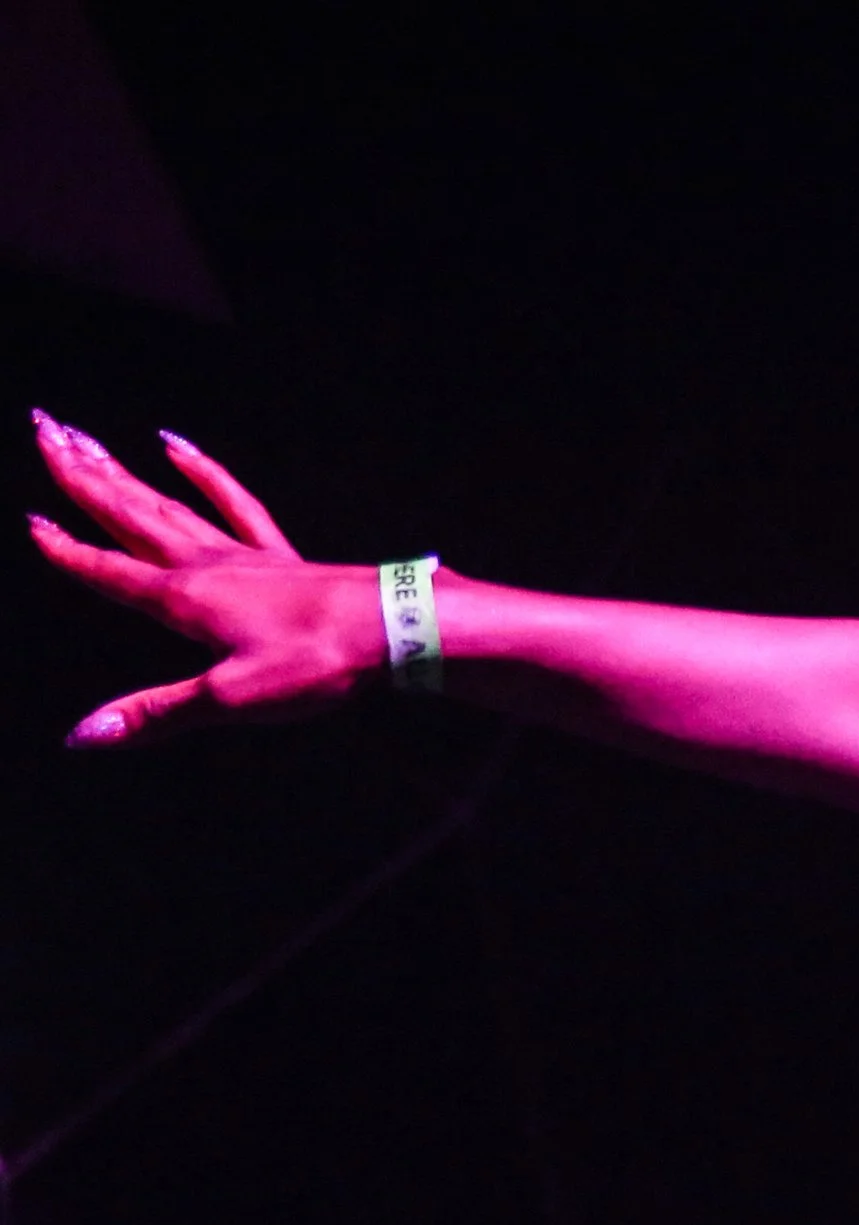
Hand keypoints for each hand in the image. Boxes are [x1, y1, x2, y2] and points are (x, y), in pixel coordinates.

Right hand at [27, 413, 385, 745]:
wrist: (394, 627)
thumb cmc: (317, 664)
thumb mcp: (231, 700)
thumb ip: (154, 713)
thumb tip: (81, 737)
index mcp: (182, 600)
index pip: (107, 570)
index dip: (65, 550)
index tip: (30, 520)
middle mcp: (204, 566)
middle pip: (127, 513)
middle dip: (79, 475)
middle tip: (40, 425)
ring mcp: (244, 554)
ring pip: (165, 501)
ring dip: (120, 470)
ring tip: (82, 435)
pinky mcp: (280, 555)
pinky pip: (232, 502)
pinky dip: (201, 472)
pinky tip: (174, 446)